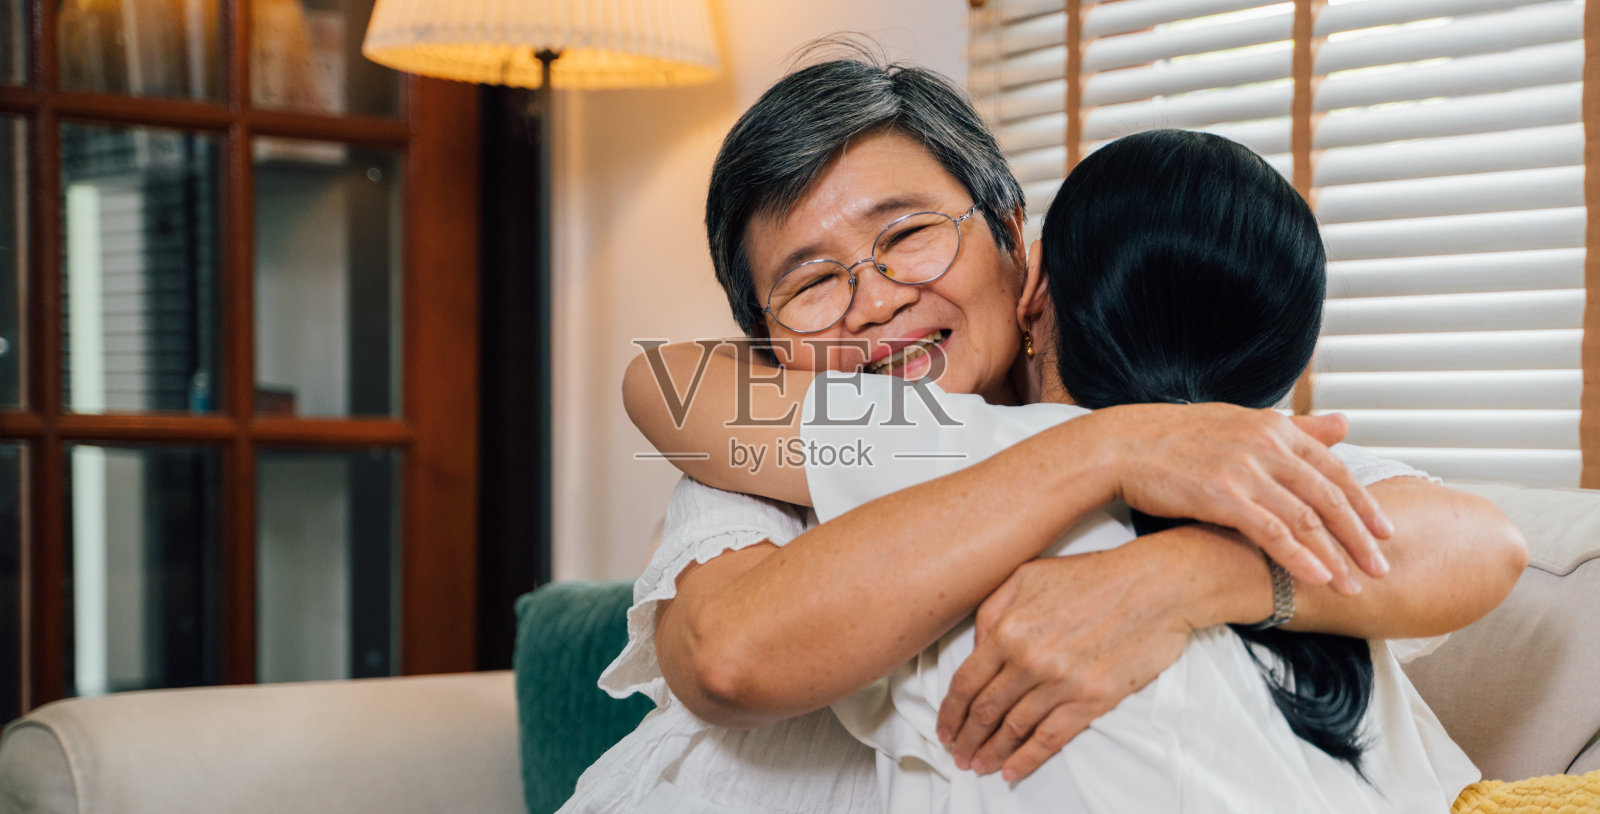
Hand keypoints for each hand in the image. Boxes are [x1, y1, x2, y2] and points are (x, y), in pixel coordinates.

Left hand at [937, 543, 1192, 782]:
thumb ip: (993, 609)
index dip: (950, 711)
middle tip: (957, 754)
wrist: (1155, 586)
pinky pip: (1050, 738)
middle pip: (986, 710)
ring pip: (1014, 728)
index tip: (944, 727)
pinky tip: (1012, 770)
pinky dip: (1027, 759)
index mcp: (1010, 628)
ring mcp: (1062, 682)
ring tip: (979, 765)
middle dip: (966, 738)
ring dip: (992, 752)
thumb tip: (976, 647)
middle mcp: (1031, 659)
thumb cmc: (1094, 576)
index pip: (967, 681)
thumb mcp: (1029, 574)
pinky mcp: (1093, 699)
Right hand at [1094, 404, 1391, 593]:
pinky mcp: (1222, 496)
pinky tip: (1318, 578)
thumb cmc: (1177, 437)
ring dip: (1335, 556)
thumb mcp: (1242, 422)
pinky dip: (1300, 557)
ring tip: (1354, 585)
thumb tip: (1343, 423)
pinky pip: (1272, 532)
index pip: (1334, 469)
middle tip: (1382, 567)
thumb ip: (1296, 427)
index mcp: (1274, 428)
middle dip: (1360, 537)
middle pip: (1329, 496)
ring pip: (1306, 518)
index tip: (1385, 532)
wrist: (1123, 444)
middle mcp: (1267, 445)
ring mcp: (1245, 470)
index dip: (1364, 504)